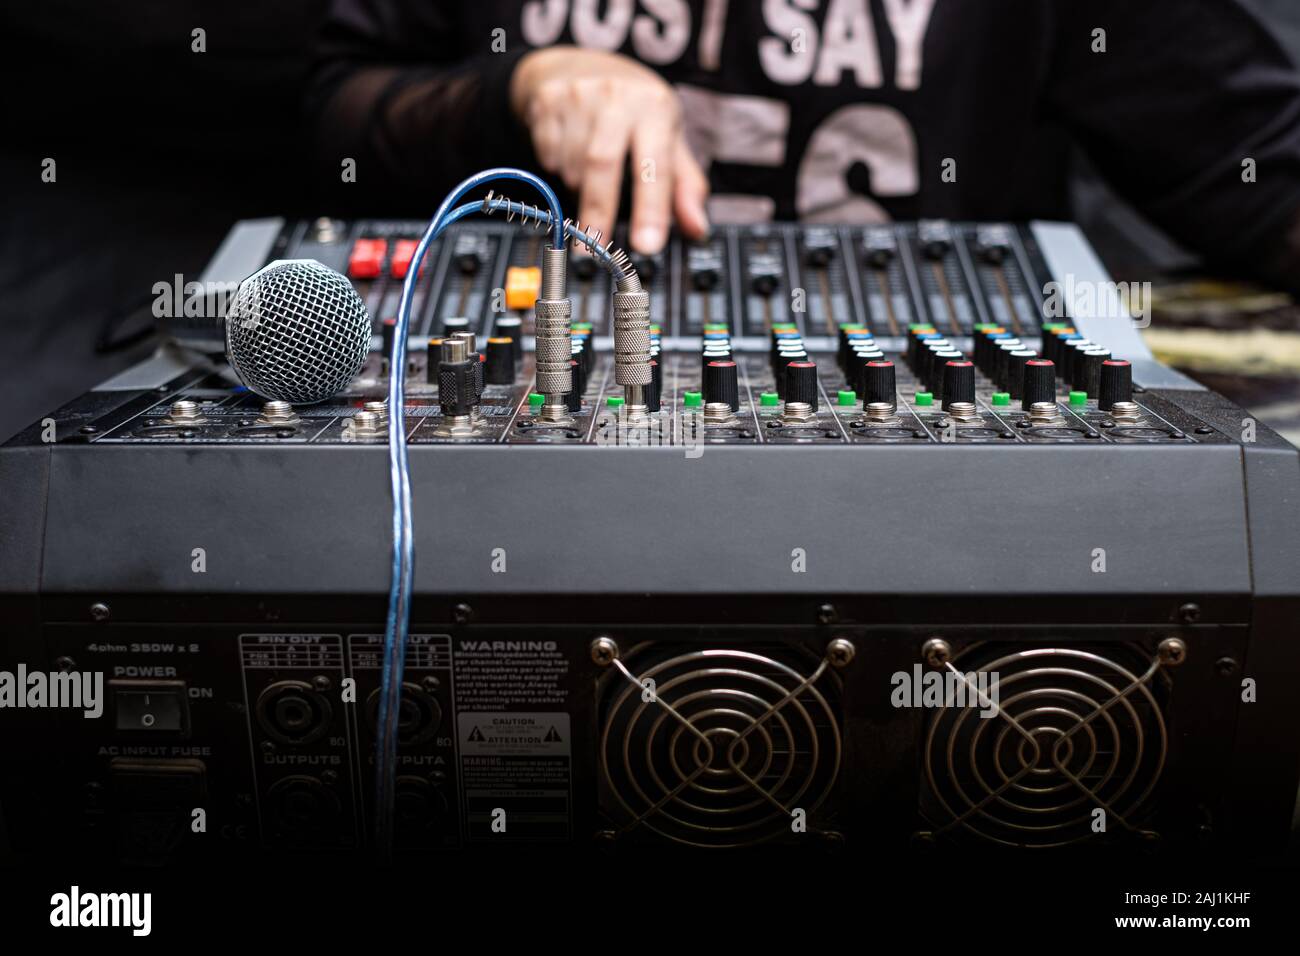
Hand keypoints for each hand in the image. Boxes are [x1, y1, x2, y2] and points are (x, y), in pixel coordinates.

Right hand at [511, 46, 708, 254]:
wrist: (580, 66)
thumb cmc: (634, 110)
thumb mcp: (669, 138)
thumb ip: (685, 186)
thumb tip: (697, 228)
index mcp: (654, 107)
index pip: (655, 165)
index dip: (651, 209)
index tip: (648, 246)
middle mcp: (616, 96)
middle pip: (602, 164)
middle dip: (599, 212)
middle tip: (596, 250)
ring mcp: (576, 96)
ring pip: (572, 167)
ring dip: (581, 191)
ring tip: (594, 180)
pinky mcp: (546, 103)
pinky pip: (549, 159)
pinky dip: (559, 172)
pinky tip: (571, 156)